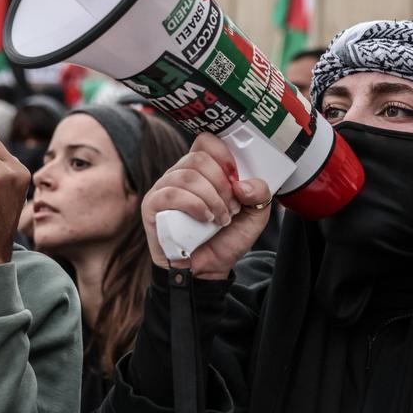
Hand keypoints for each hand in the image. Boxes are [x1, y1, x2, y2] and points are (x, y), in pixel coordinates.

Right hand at [141, 132, 272, 279]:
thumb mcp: (255, 214)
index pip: (206, 141)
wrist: (208, 270)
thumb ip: (260, 194)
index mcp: (202, 169)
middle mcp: (180, 173)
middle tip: (232, 207)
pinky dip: (195, 205)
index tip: (237, 177)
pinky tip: (206, 220)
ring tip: (221, 219)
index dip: (224, 155)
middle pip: (199, 158)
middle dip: (222, 184)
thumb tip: (243, 184)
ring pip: (187, 176)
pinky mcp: (152, 206)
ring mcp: (164, 188)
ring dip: (212, 199)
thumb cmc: (225, 238)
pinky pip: (171, 194)